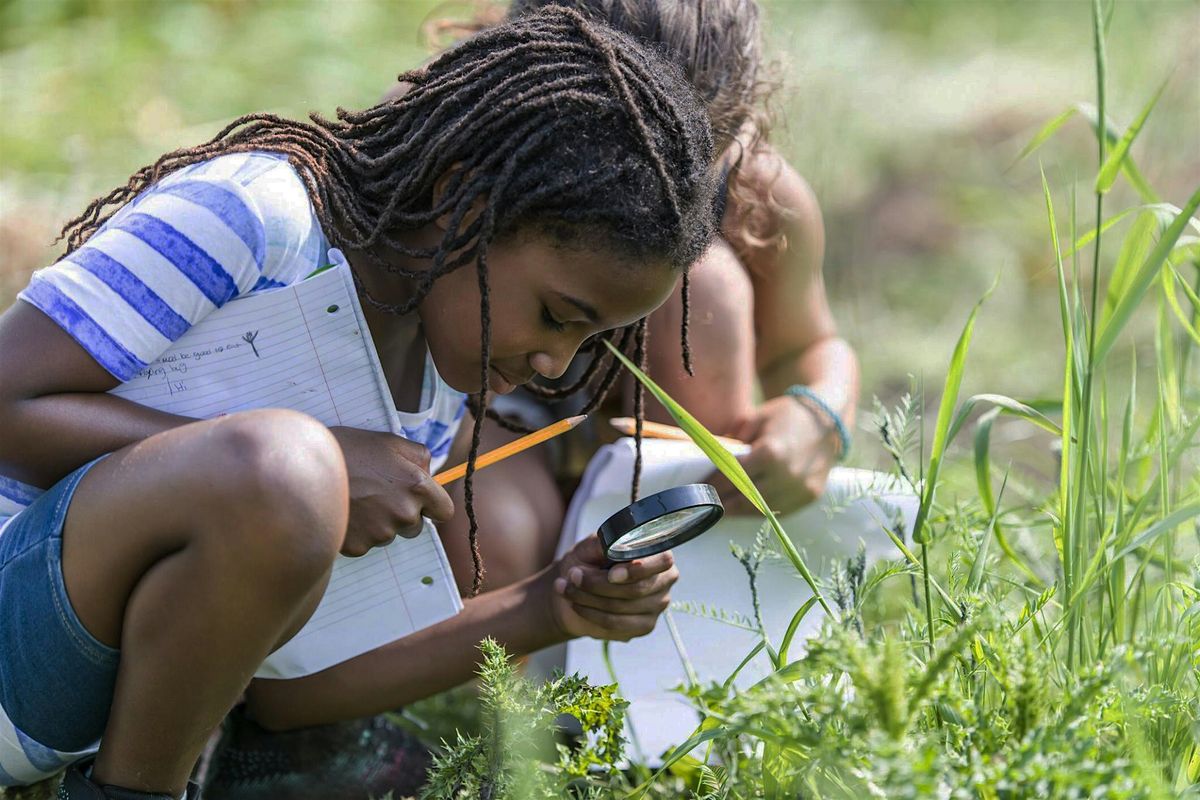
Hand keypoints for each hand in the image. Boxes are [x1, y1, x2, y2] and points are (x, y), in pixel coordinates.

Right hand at [329, 426, 454, 556]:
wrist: (305, 468)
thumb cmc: (348, 450)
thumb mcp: (389, 441)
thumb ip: (419, 456)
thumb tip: (429, 472)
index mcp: (417, 487)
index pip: (444, 511)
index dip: (432, 506)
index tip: (420, 501)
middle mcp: (404, 513)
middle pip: (415, 526)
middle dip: (401, 513)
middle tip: (376, 494)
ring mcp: (381, 533)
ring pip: (388, 534)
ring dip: (378, 522)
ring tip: (355, 500)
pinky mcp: (358, 547)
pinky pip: (365, 543)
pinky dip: (357, 532)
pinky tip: (344, 512)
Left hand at [545, 535, 678, 641]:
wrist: (575, 588)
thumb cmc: (587, 561)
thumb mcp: (590, 546)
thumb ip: (603, 543)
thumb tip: (612, 545)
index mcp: (658, 554)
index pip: (662, 562)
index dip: (636, 570)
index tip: (611, 574)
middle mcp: (663, 581)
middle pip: (637, 589)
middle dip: (599, 584)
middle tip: (573, 576)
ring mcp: (656, 606)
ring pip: (623, 608)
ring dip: (588, 598)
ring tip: (565, 588)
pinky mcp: (643, 626)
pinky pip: (616, 624)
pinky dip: (591, 614)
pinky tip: (577, 604)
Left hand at [708, 395, 839, 515]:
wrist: (828, 421)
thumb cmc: (787, 416)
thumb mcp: (756, 419)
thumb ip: (734, 440)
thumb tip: (711, 459)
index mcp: (771, 452)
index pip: (733, 476)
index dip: (713, 484)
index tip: (698, 487)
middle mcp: (787, 475)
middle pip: (744, 498)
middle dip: (721, 502)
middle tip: (704, 503)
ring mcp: (800, 489)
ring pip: (760, 510)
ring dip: (738, 511)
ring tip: (721, 508)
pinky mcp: (810, 497)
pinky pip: (778, 510)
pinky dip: (759, 510)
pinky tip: (744, 507)